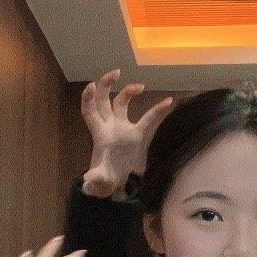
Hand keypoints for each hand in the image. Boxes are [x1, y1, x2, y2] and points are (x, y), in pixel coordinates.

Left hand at [80, 70, 172, 197]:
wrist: (114, 184)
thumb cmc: (103, 180)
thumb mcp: (99, 181)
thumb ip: (95, 178)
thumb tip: (88, 180)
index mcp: (99, 134)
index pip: (89, 111)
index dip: (88, 98)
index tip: (91, 85)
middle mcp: (108, 126)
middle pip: (103, 99)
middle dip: (106, 84)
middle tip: (116, 72)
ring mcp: (122, 128)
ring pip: (121, 102)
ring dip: (128, 91)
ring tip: (141, 86)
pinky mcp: (135, 134)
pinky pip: (147, 118)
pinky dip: (157, 110)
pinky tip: (169, 101)